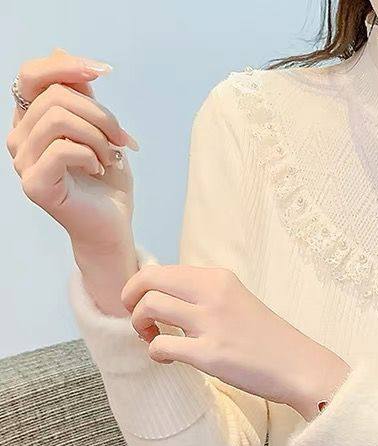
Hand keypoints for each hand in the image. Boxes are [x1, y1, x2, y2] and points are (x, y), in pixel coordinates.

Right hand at [6, 47, 138, 256]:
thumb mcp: (100, 130)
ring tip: (109, 157)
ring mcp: (22, 162)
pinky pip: (62, 148)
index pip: (33, 74)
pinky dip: (91, 155)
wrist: (113, 225)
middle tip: (121, 140)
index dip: (67, 65)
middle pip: (56, 96)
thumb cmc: (107, 181)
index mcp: (31, 120)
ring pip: (59, 119)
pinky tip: (98, 169)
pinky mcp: (34, 184)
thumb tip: (59, 51)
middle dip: (101, 114)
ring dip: (98, 136)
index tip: (104, 70)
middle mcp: (19, 137)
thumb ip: (81, 97)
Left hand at [120, 263, 351, 419]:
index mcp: (219, 278)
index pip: (161, 269)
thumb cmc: (269, 340)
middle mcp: (213, 294)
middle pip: (147, 281)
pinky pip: (161, 346)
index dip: (143, 287)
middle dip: (131, 300)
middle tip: (139, 320)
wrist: (301, 367)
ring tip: (152, 339)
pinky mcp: (211, 354)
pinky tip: (168, 359)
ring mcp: (211, 323)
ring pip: (148, 308)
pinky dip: (155, 352)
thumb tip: (162, 294)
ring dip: (139, 325)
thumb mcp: (237, 301)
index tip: (146, 304)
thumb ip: (204, 294)